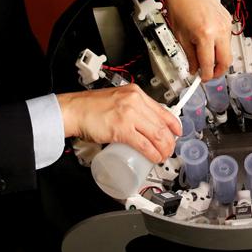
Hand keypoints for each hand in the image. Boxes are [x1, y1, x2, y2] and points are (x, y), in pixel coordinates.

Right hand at [57, 84, 181, 162]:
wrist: (74, 110)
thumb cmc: (91, 106)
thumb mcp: (118, 98)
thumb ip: (130, 106)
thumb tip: (143, 120)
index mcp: (136, 93)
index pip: (163, 110)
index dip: (174, 124)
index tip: (178, 132)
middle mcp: (135, 101)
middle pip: (162, 124)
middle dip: (170, 141)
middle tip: (169, 149)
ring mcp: (129, 115)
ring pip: (156, 135)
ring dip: (163, 149)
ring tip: (163, 156)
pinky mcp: (121, 129)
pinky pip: (144, 144)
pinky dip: (152, 153)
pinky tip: (154, 158)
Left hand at [161, 0, 232, 80]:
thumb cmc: (180, 5)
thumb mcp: (180, 36)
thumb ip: (190, 56)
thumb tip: (195, 69)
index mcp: (205, 35)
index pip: (209, 65)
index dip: (205, 76)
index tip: (201, 79)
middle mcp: (219, 30)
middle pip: (226, 61)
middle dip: (217, 71)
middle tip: (208, 74)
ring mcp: (226, 24)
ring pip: (228, 51)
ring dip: (218, 58)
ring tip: (205, 57)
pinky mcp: (228, 20)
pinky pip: (227, 39)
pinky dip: (219, 45)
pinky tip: (208, 43)